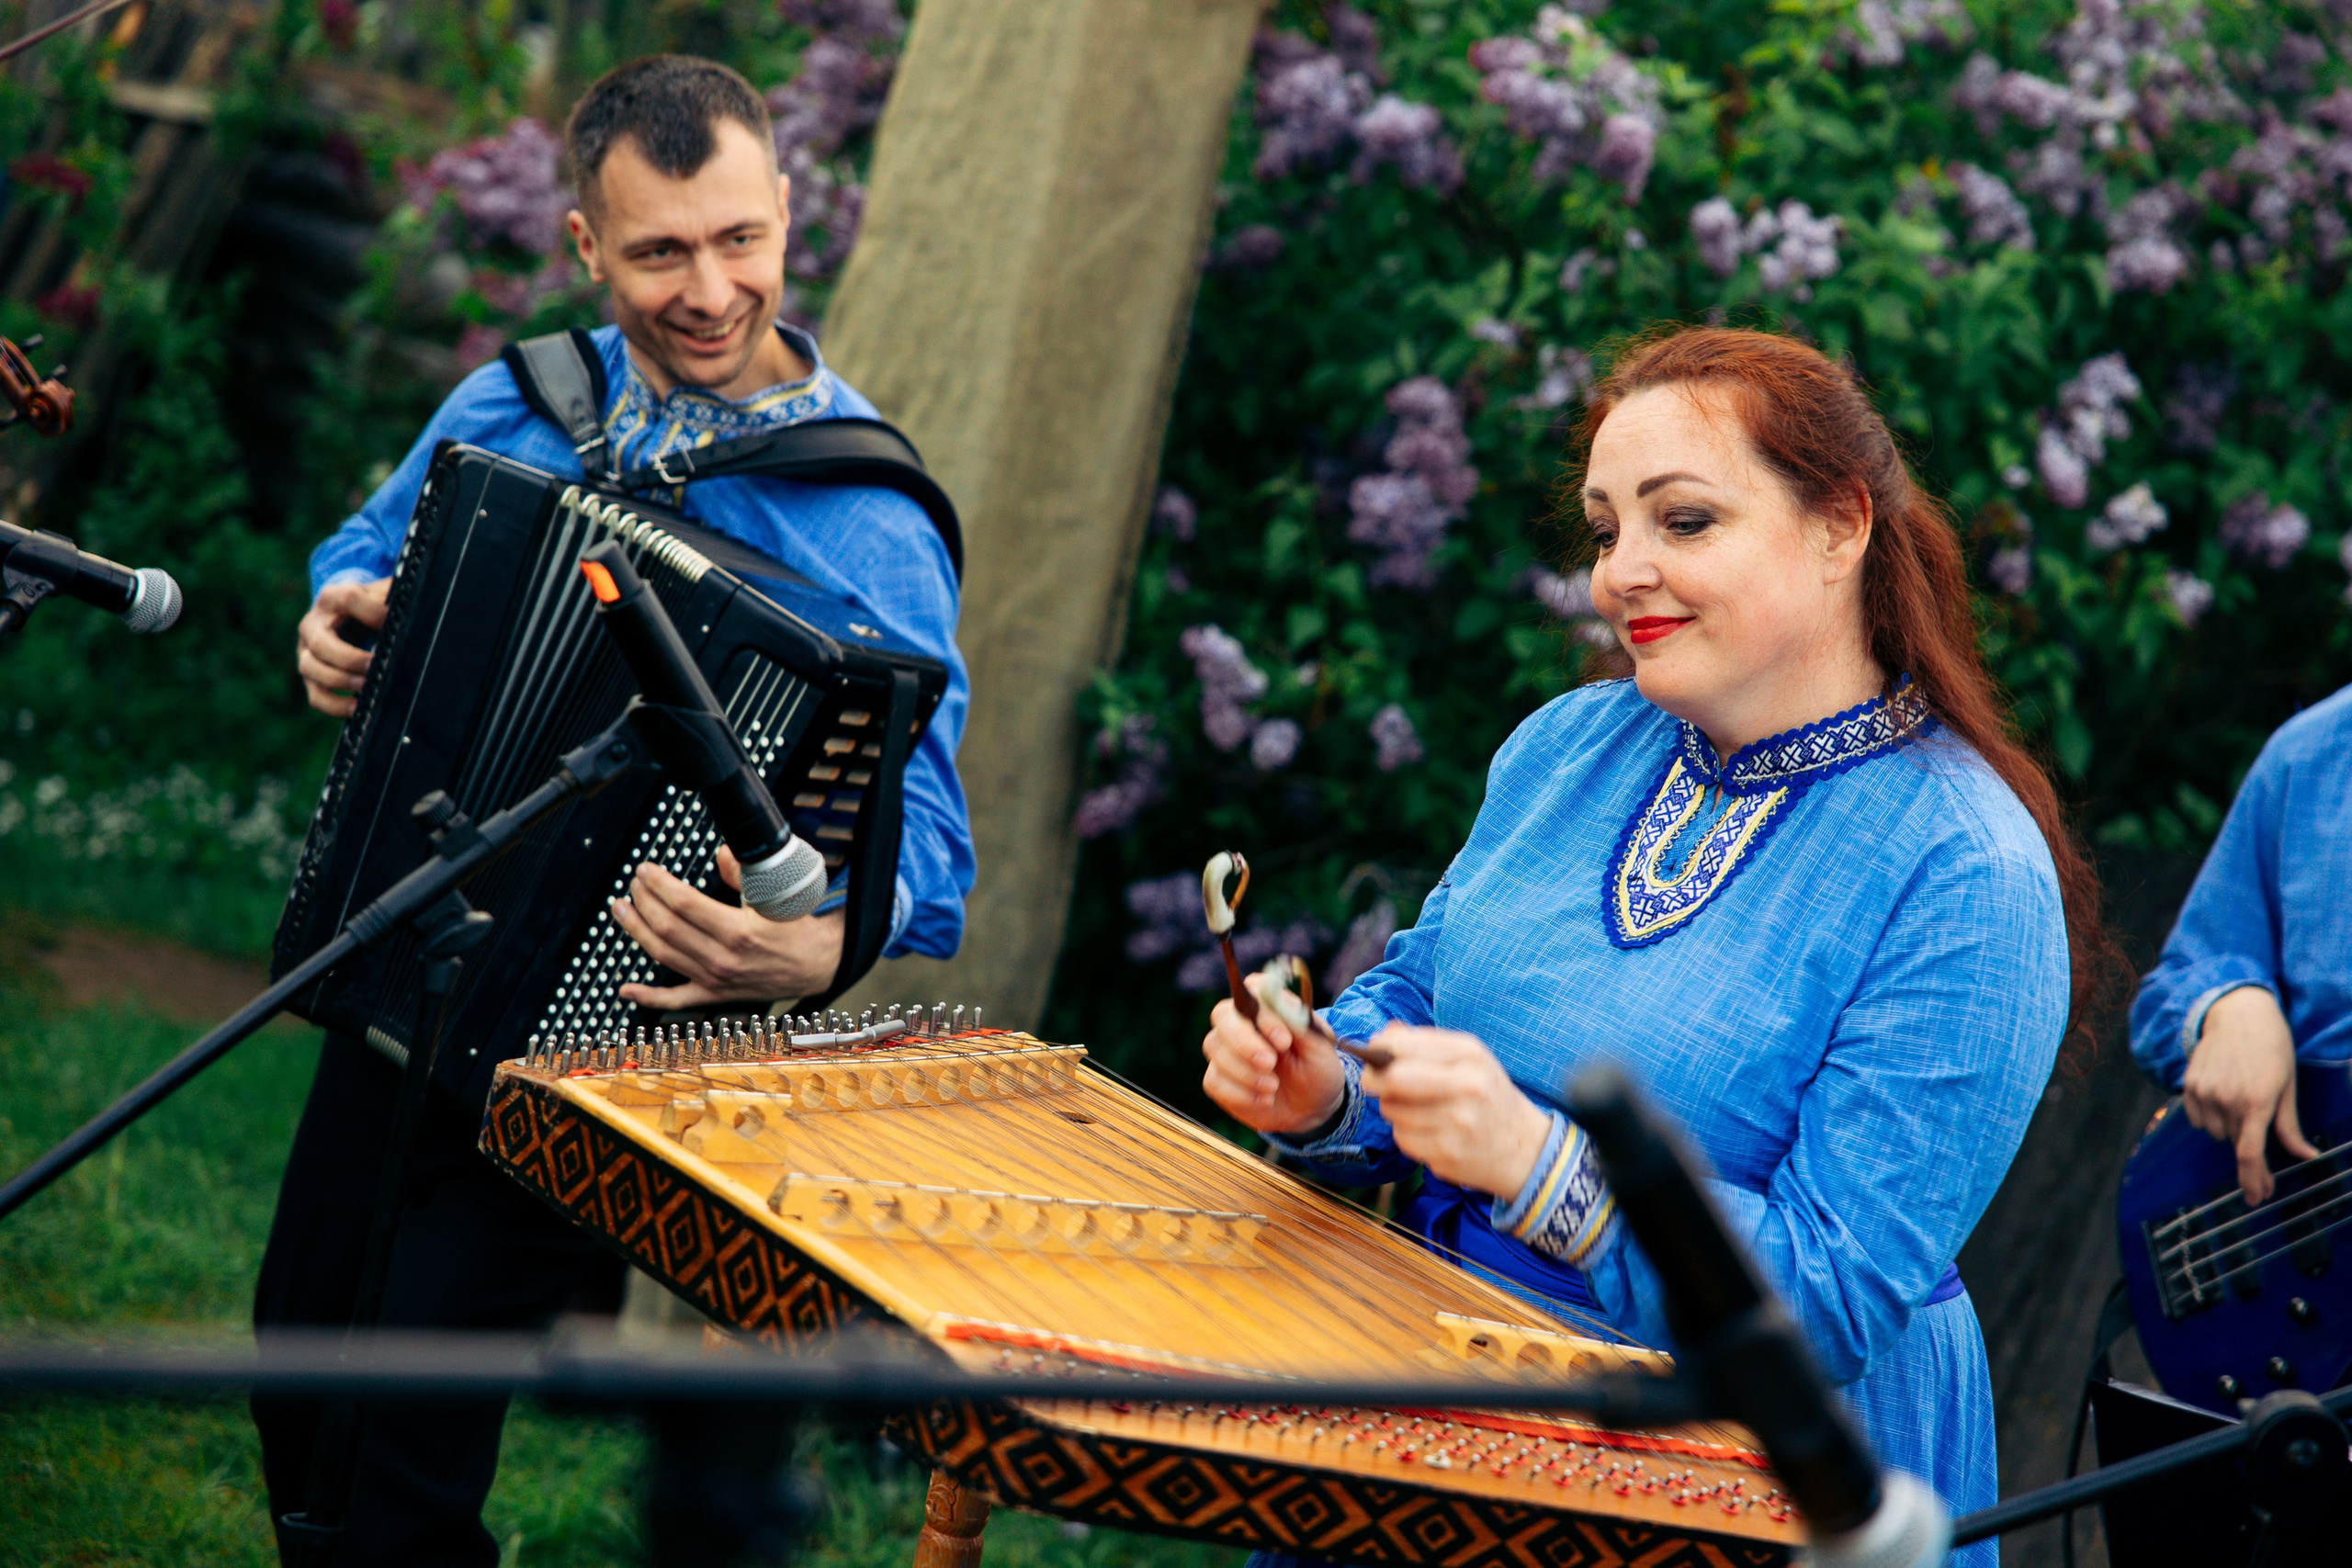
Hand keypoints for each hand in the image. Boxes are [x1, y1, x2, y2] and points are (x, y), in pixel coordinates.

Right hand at [297, 577, 390, 717]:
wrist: (345, 618)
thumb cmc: (367, 608)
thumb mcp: (378, 596)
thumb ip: (392, 599)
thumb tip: (418, 615)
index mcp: (331, 599)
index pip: (347, 600)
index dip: (372, 612)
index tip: (394, 623)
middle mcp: (312, 625)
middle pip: (321, 644)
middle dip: (351, 659)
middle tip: (376, 665)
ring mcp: (306, 652)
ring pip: (311, 669)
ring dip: (341, 682)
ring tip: (368, 687)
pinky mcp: (311, 676)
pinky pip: (316, 696)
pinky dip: (335, 706)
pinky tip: (358, 709)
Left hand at [610, 846, 844, 1009]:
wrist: (817, 964)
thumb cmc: (797, 927)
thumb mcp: (776, 893)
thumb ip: (744, 873)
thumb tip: (722, 853)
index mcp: (738, 931)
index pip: (683, 903)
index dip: (659, 884)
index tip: (646, 870)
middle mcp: (723, 958)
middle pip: (667, 927)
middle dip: (643, 902)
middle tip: (634, 884)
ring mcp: (715, 979)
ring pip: (663, 955)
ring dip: (636, 931)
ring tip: (621, 911)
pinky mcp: (715, 994)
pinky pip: (675, 1000)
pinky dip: (648, 997)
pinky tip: (626, 989)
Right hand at [1201, 973, 1347, 1135]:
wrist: (1311, 1107)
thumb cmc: (1316, 1068)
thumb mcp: (1320, 1047)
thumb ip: (1301, 1022)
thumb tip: (1279, 1001)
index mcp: (1269, 1004)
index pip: (1254, 989)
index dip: (1264, 1013)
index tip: (1283, 1040)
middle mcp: (1241, 1020)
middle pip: (1222, 1014)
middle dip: (1244, 1041)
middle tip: (1269, 1063)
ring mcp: (1225, 1048)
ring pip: (1215, 1047)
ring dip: (1245, 1072)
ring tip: (1273, 1086)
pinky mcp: (1217, 1077)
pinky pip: (1214, 1080)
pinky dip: (1240, 1094)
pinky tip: (1264, 1100)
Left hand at [1360, 1024, 1554, 1201]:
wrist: (1524, 1148)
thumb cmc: (1487, 1095)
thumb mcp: (1467, 1059)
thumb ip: (1422, 1043)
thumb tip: (1382, 1036)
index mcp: (1470, 1054)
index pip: (1404, 1046)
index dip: (1379, 1049)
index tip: (1374, 1054)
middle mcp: (1467, 1086)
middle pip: (1393, 1078)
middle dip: (1377, 1079)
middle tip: (1376, 1081)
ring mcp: (1458, 1123)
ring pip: (1392, 1110)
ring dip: (1394, 1109)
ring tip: (1416, 1108)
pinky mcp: (1447, 1154)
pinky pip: (1402, 1138)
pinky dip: (1406, 1134)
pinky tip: (1427, 1130)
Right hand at [2182, 985, 2314, 1204]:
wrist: (2236, 1013)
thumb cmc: (2270, 1046)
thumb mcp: (2288, 1084)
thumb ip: (2290, 1125)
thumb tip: (2306, 1155)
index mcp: (2256, 1102)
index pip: (2250, 1154)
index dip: (2253, 1180)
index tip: (2257, 1198)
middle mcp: (2226, 1100)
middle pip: (2235, 1144)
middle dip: (2249, 1147)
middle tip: (2259, 1133)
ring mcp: (2203, 1093)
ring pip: (2217, 1133)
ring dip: (2229, 1127)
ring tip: (2240, 1098)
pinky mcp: (2187, 1086)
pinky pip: (2199, 1119)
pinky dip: (2211, 1116)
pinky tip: (2221, 1094)